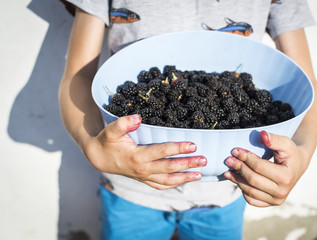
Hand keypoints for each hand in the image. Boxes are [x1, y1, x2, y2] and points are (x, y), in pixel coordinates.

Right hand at [84, 114, 206, 189]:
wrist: (99, 158)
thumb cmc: (107, 141)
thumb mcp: (111, 130)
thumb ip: (123, 123)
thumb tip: (138, 117)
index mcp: (137, 156)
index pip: (162, 152)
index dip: (178, 148)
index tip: (193, 145)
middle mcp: (143, 169)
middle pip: (169, 168)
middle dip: (188, 164)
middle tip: (204, 160)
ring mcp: (144, 177)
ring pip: (167, 180)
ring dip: (184, 178)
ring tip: (199, 175)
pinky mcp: (143, 179)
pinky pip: (160, 185)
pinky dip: (173, 185)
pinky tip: (184, 182)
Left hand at [224, 130, 307, 206]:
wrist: (297, 166)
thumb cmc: (290, 153)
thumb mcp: (285, 143)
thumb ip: (274, 139)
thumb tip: (262, 134)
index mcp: (286, 177)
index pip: (259, 167)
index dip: (246, 158)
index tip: (235, 150)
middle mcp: (282, 192)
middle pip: (253, 180)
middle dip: (239, 168)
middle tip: (228, 160)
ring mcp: (276, 200)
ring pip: (250, 191)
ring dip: (237, 180)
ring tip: (227, 171)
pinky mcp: (270, 204)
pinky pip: (251, 200)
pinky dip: (242, 190)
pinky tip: (237, 180)